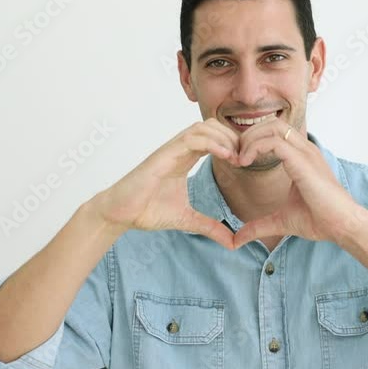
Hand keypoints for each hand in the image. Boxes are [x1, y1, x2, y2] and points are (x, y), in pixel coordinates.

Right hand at [90, 119, 241, 249]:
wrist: (121, 213)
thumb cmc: (148, 210)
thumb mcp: (187, 220)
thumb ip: (210, 227)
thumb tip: (232, 242)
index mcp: (185, 158)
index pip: (215, 138)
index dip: (233, 145)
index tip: (246, 163)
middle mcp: (180, 149)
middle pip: (213, 126)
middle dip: (233, 138)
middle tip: (245, 158)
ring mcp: (171, 150)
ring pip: (203, 127)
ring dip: (224, 138)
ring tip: (237, 158)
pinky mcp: (163, 155)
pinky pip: (191, 139)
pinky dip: (212, 143)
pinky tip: (226, 157)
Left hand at [231, 118, 367, 248]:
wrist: (342, 226)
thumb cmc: (320, 220)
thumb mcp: (281, 221)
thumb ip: (258, 226)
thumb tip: (237, 239)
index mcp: (301, 157)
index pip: (274, 132)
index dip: (252, 141)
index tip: (237, 162)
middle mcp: (304, 149)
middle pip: (271, 123)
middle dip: (248, 136)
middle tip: (235, 157)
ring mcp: (305, 153)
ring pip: (272, 126)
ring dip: (250, 139)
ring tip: (239, 159)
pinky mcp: (302, 161)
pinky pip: (274, 142)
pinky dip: (255, 147)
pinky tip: (245, 163)